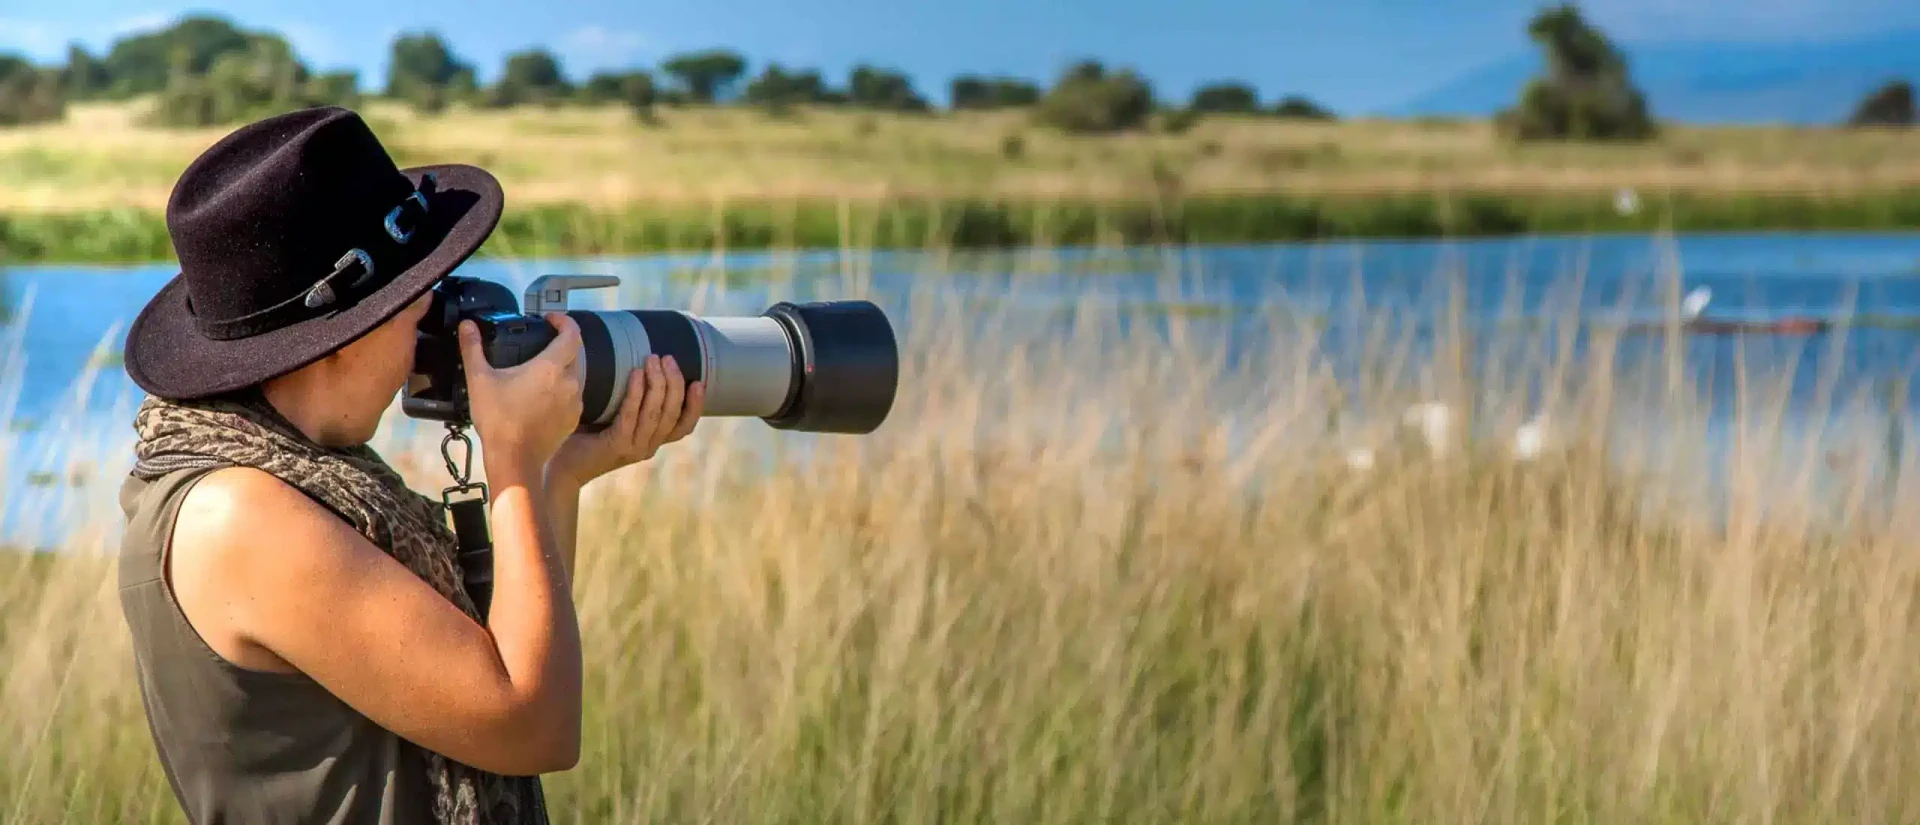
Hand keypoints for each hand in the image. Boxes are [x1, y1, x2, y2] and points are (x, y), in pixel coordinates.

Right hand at [458, 313, 584, 476]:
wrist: (514, 459)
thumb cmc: (498, 419)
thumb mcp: (480, 380)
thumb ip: (473, 348)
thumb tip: (467, 326)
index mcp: (551, 367)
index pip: (572, 333)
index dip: (564, 320)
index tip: (551, 318)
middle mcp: (570, 382)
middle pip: (575, 353)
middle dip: (563, 343)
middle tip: (544, 341)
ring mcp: (575, 402)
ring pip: (576, 375)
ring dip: (563, 367)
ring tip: (541, 367)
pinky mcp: (574, 419)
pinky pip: (574, 396)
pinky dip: (563, 389)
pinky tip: (544, 393)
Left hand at [550, 353, 703, 485]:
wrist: (559, 466)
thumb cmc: (582, 434)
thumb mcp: (611, 415)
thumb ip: (627, 398)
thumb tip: (634, 359)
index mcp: (652, 440)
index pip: (684, 426)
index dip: (695, 405)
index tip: (698, 381)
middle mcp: (648, 446)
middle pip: (672, 414)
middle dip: (674, 383)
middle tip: (667, 358)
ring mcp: (633, 448)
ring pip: (655, 414)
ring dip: (658, 384)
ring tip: (652, 360)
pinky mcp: (616, 446)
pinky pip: (631, 416)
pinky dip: (636, 394)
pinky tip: (636, 375)